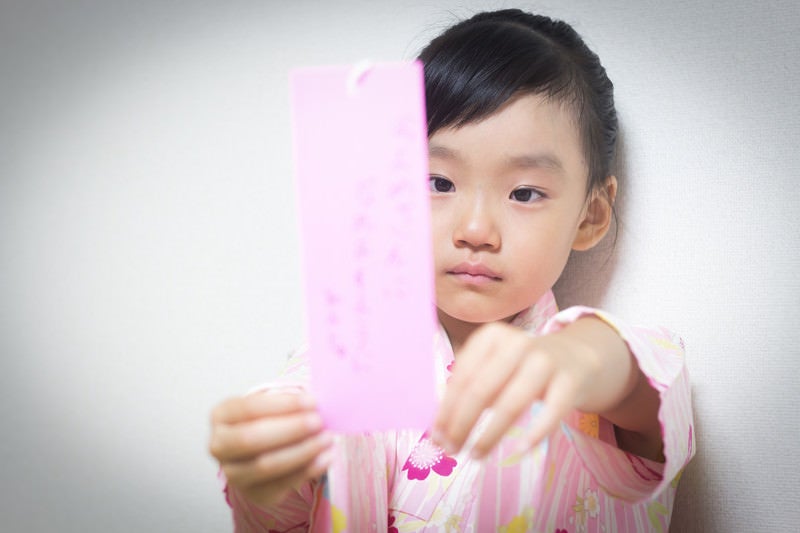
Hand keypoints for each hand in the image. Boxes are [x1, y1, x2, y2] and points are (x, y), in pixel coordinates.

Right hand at [209, 391, 333, 506]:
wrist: (260, 450)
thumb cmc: (268, 420)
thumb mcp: (271, 405)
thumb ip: (288, 404)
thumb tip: (315, 406)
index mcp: (221, 416)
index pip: (249, 408)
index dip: (283, 405)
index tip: (312, 402)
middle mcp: (219, 446)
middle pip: (252, 438)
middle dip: (290, 429)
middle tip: (319, 422)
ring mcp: (233, 473)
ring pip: (266, 465)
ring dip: (301, 452)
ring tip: (327, 439)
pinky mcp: (252, 494)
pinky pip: (281, 484)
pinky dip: (306, 471)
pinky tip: (325, 458)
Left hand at [431, 320, 609, 458]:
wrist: (576, 356)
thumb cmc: (523, 366)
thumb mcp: (495, 364)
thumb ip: (470, 387)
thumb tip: (441, 427)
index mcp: (492, 336)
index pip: (462, 377)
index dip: (446, 409)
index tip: (436, 436)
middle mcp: (518, 343)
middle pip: (481, 390)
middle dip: (461, 424)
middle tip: (450, 449)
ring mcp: (545, 361)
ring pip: (511, 404)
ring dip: (489, 435)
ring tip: (475, 455)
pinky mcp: (570, 380)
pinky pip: (551, 411)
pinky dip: (535, 432)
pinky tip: (520, 449)